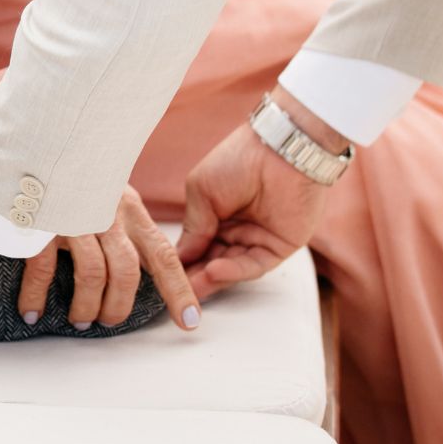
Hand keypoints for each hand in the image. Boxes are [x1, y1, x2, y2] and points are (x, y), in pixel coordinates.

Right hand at [17, 184, 200, 332]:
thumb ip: (124, 222)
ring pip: (92, 275)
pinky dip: (38, 296)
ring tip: (80, 319)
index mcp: (129, 208)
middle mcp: (107, 213)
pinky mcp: (43, 221)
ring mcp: (75, 217)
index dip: (178, 290)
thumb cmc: (74, 172)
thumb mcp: (109, 191)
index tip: (190, 321)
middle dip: (119, 306)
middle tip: (107, 321)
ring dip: (86, 306)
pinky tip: (33, 311)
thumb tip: (133, 268)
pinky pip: (44, 269)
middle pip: (127, 271)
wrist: (39, 139)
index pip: (162, 254)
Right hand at [179, 99, 343, 299]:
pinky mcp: (278, 247)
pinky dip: (234, 270)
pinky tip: (214, 270)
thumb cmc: (238, 160)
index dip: (182, 262)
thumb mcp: (203, 190)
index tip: (163, 278)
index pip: (197, 245)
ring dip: (211, 277)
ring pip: (230, 268)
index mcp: (217, 213)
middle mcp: (236, 229)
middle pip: (212, 261)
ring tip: (191, 287)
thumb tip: (180, 257)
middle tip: (176, 293)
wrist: (279, 150)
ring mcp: (256, 239)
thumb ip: (193, 226)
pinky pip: (253, 265)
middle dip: (194, 277)